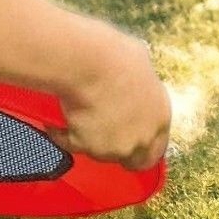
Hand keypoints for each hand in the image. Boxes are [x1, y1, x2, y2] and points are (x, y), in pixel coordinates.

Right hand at [49, 32, 170, 170]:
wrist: (89, 63)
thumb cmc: (117, 57)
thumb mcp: (142, 67)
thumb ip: (142, 86)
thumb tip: (134, 79)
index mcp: (160, 117)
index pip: (158, 147)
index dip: (145, 144)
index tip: (133, 138)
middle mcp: (140, 138)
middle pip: (134, 161)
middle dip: (120, 151)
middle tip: (105, 135)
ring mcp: (112, 148)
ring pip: (101, 152)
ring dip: (91, 138)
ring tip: (81, 112)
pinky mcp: (83, 147)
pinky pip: (69, 143)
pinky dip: (61, 133)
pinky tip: (57, 119)